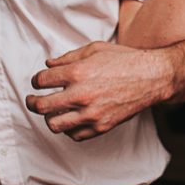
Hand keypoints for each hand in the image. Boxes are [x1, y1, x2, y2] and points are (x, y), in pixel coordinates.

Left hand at [26, 41, 171, 140]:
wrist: (151, 77)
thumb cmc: (124, 60)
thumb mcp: (95, 49)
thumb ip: (68, 57)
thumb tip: (48, 65)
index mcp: (77, 72)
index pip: (41, 80)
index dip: (36, 80)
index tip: (39, 81)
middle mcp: (81, 94)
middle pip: (41, 106)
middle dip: (32, 102)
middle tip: (33, 100)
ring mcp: (91, 113)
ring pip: (54, 124)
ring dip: (49, 118)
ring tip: (51, 112)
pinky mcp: (101, 126)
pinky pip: (74, 135)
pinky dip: (68, 128)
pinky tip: (71, 119)